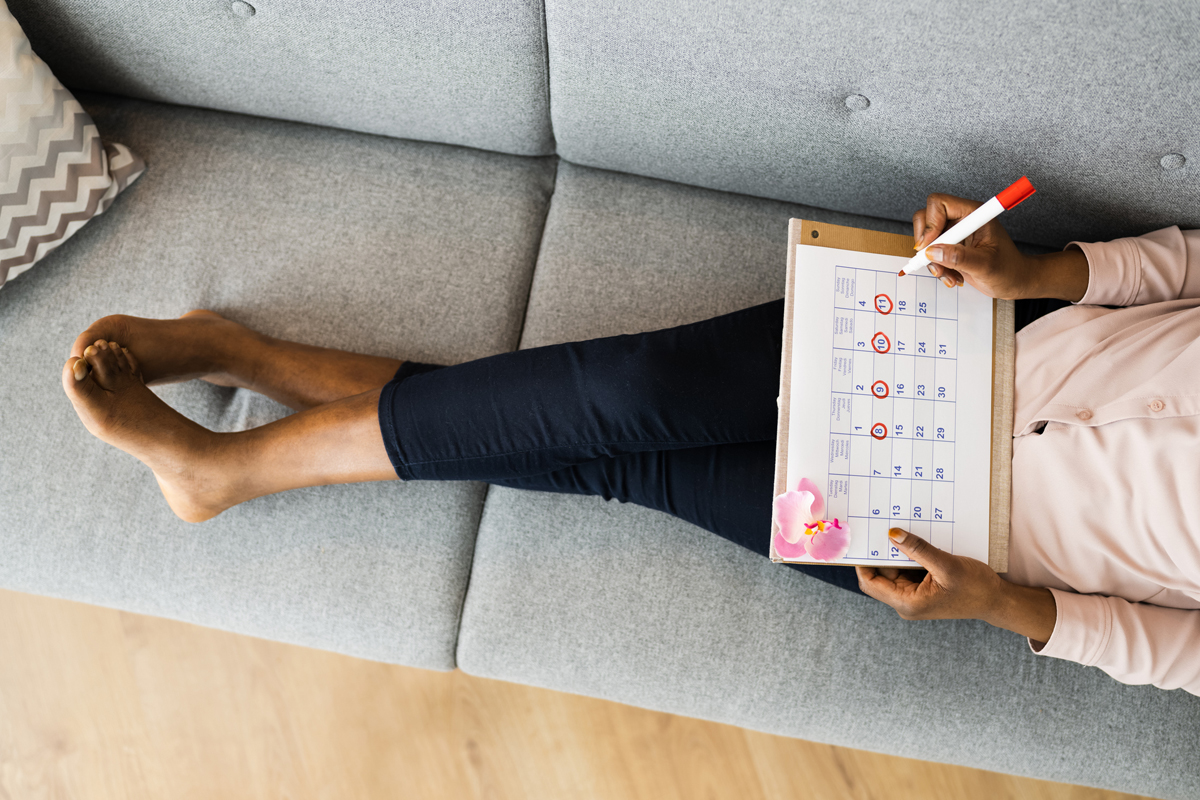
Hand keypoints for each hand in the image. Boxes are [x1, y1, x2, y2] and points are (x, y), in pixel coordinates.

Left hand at [856, 528, 1003, 621]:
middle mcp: (906, 602)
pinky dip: (906, 556)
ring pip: (892, 571)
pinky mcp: (921, 589)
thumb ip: (918, 549)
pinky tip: (909, 541)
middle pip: (879, 576)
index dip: (861, 562)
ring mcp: (913, 596)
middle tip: (874, 527)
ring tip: (894, 530)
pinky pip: (905, 570)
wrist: (996, 600)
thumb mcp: (947, 565)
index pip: (870, 582)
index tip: (860, 540)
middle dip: (878, 554)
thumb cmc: (976, 587)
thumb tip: (892, 534)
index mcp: (907, 603)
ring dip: (894, 553)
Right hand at [913, 193, 1088, 301]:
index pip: (940, 204)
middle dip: (926, 244)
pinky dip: (937, 268)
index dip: (930, 223)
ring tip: (949, 275)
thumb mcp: (985, 265)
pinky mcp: (951, 248)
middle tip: (933, 262)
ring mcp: (955, 234)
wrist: (1014, 282)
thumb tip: (933, 252)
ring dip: (932, 261)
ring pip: (926, 240)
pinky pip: (931, 254)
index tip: (930, 246)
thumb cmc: (1009, 270)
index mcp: (974, 214)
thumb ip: (959, 257)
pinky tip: (952, 276)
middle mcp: (962, 220)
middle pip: (926, 219)